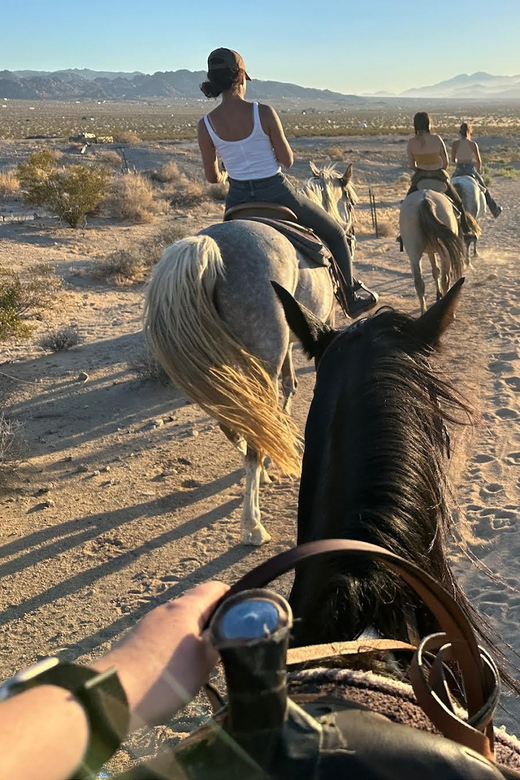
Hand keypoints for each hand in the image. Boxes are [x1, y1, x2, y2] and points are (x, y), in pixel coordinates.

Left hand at [95, 581, 227, 729]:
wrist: (113, 695)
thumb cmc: (164, 676)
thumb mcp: (203, 663)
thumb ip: (219, 644)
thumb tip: (227, 633)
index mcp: (185, 608)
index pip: (214, 589)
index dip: (232, 597)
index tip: (244, 615)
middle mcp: (165, 610)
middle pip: (196, 607)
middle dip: (213, 622)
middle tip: (226, 644)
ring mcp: (147, 625)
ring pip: (178, 624)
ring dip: (192, 637)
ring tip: (202, 663)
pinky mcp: (134, 642)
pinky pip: (162, 638)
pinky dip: (174, 649)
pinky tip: (176, 672)